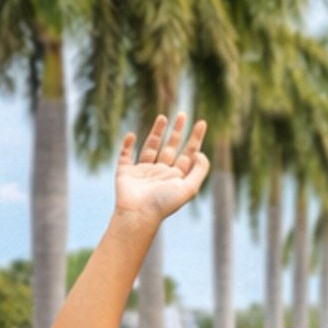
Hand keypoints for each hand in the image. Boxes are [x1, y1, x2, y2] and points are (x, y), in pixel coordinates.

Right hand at [112, 114, 208, 229]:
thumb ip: (199, 170)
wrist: (138, 214)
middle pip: (171, 147)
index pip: (188, 154)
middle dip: (177, 131)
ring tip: (163, 117)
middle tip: (182, 114)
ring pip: (151, 147)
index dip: (195, 138)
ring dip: (157, 132)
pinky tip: (132, 135)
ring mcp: (143, 172)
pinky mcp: (125, 172)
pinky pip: (125, 156)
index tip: (201, 122)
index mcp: (176, 177)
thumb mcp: (189, 188)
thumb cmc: (164, 203)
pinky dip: (127, 145)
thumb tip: (200, 152)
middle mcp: (161, 173)